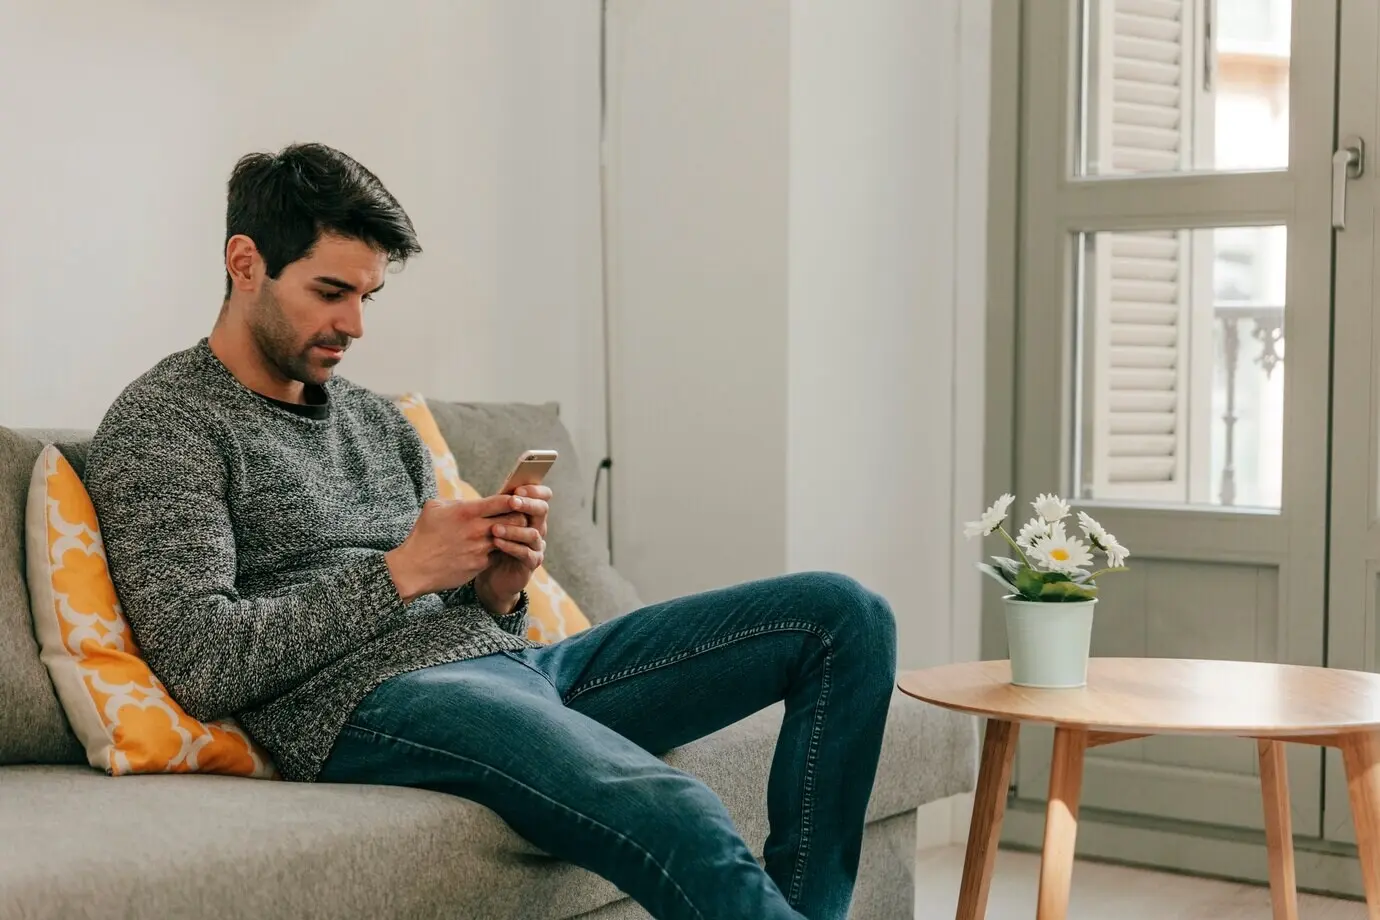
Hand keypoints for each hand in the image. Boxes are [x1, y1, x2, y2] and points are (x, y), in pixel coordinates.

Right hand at [385, 494, 529, 602]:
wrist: (415, 568)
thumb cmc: (423, 535)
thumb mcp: (434, 508)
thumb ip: (457, 502)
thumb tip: (470, 501)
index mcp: (467, 512)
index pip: (503, 501)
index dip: (515, 498)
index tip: (518, 499)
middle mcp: (477, 529)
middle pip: (515, 519)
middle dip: (520, 516)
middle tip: (518, 516)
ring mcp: (481, 548)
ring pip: (510, 538)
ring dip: (511, 535)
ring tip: (507, 533)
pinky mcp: (481, 564)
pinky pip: (498, 555)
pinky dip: (498, 551)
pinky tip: (492, 549)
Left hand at [475, 485, 551, 613]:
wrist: (491, 574)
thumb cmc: (491, 542)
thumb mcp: (494, 521)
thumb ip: (499, 507)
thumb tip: (498, 491)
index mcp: (531, 513)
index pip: (543, 496)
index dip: (534, 490)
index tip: (518, 489)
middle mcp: (538, 527)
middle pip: (542, 510)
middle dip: (527, 504)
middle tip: (512, 502)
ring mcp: (537, 545)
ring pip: (532, 533)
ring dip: (513, 529)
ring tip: (495, 528)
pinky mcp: (532, 562)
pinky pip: (525, 553)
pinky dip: (511, 546)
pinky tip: (497, 543)